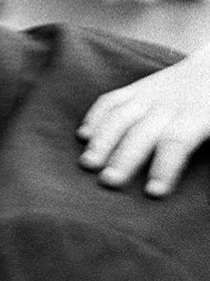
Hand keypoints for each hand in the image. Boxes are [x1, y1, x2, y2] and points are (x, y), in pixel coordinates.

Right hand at [77, 51, 209, 196]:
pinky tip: (83, 136)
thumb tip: (208, 186)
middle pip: (142, 132)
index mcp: (198, 115)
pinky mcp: (135, 88)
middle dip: (124, 157)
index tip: (153, 192)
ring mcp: (148, 94)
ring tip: (88, 162)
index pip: (176, 141)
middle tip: (109, 181)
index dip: (164, 167)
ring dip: (102, 140)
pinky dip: (95, 117)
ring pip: (120, 116)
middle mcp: (168, 104)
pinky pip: (111, 100)